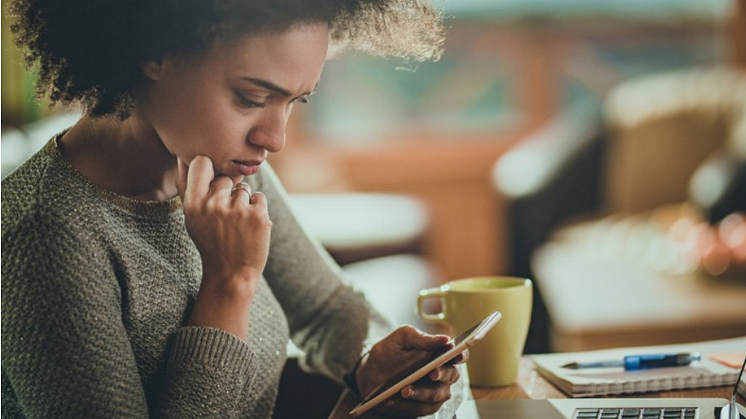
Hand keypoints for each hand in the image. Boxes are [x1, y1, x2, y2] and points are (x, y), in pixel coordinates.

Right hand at [176, 155, 271, 337]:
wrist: (231, 274)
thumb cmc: (210, 242)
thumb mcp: (192, 218)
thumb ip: (188, 187)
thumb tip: (184, 155)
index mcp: (193, 204)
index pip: (201, 162)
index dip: (209, 167)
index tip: (211, 180)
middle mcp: (214, 204)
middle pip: (225, 178)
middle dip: (228, 192)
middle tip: (226, 218)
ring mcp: (237, 210)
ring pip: (243, 189)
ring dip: (244, 203)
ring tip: (237, 226)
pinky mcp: (258, 215)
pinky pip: (259, 197)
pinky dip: (258, 210)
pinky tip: (249, 228)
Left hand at [355, 326, 466, 417]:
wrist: (370, 374)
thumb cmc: (389, 353)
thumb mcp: (400, 338)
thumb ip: (420, 337)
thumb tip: (444, 339)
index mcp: (440, 353)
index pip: (458, 354)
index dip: (461, 355)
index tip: (457, 355)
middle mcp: (442, 374)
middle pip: (451, 375)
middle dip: (441, 374)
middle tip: (431, 373)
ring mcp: (434, 392)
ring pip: (436, 395)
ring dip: (421, 393)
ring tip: (404, 390)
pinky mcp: (423, 407)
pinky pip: (420, 408)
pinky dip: (406, 404)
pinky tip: (392, 399)